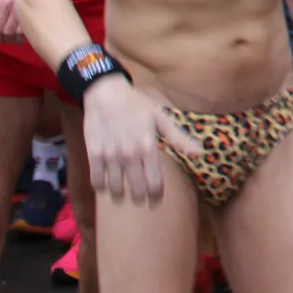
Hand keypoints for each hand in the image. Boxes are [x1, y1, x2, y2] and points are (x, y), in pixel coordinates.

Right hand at [83, 77, 201, 205]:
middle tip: (140, 199)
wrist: (105, 91)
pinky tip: (105, 184)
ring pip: (116, 190)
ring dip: (120, 195)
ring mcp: (110, 155)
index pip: (155, 184)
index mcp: (148, 146)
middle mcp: (130, 154)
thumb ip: (178, 137)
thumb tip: (199, 152)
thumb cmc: (135, 103)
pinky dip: (101, 187)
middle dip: (140, 199)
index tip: (155, 201)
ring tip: (122, 195)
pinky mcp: (94, 153)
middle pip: (137, 192)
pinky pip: (97, 181)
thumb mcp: (159, 116)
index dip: (156, 197)